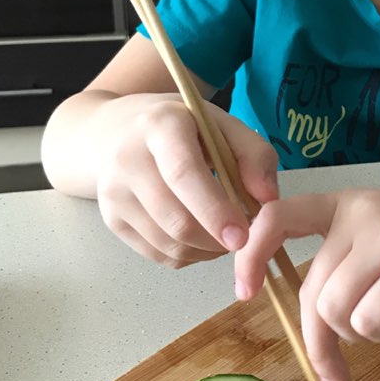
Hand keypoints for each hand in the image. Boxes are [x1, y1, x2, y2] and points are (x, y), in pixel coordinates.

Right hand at [93, 94, 279, 266]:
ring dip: (206, 250)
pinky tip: (200, 236)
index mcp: (160, 127)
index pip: (183, 174)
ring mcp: (114, 194)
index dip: (214, 210)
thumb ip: (254, 154)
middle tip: (243, 237)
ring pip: (168, 244)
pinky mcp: (112, 221)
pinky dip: (188, 255)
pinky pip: (159, 254)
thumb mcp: (221, 125)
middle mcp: (128, 160)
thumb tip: (267, 198)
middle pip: (175, 219)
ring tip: (223, 234)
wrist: (114, 132)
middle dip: (216, 240)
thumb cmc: (180, 128)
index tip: (242, 237)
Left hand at [234, 185, 379, 380]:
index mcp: (345, 204)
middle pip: (312, 293)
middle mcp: (360, 217)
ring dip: (360, 334)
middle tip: (336, 375)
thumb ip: (348, 257)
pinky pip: (371, 323)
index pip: (277, 218)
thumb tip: (310, 315)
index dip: (250, 256)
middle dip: (319, 342)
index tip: (244, 291)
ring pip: (337, 311)